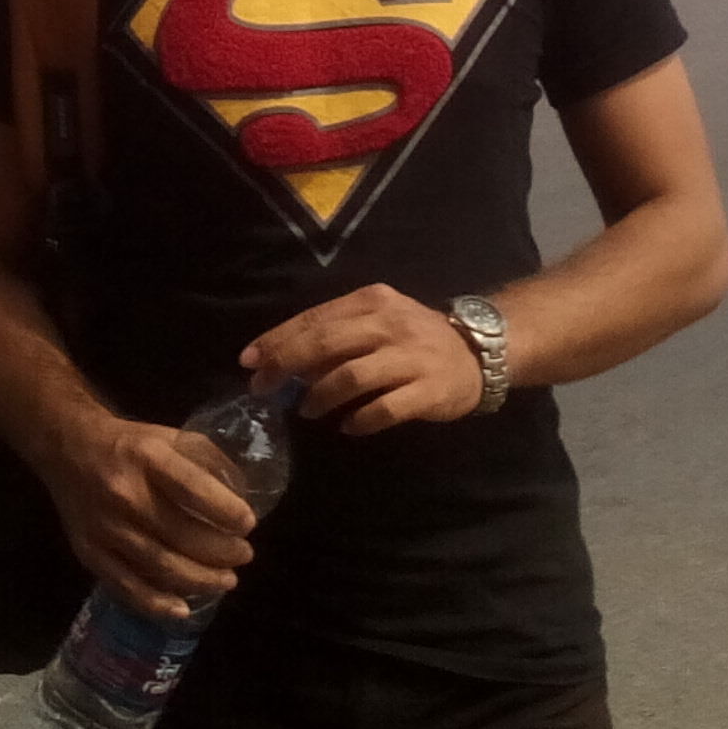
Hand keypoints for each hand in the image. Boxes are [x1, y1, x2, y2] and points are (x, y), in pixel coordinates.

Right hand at [35, 412, 255, 621]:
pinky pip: (126, 587)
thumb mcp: (170, 436)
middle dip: (221, 552)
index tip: (249, 524)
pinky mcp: (89, 553)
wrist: (68, 448)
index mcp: (148, 457)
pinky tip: (183, 609)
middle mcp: (124, 493)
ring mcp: (104, 528)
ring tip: (227, 580)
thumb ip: (207, 461)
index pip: (193, 489)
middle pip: (181, 535)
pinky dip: (157, 604)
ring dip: (200, 580)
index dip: (226, 511)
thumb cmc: (130, 444)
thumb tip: (241, 496)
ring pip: (159, 566)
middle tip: (244, 555)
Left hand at [242, 284, 484, 436]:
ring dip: (321, 395)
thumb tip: (287, 363)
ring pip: (353, 375)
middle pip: (327, 343)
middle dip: (287, 366)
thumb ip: (337, 335)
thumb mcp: (377, 320)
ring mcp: (411, 357)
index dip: (278, 340)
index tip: (248, 361)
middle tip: (262, 389)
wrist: (478, 351)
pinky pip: (386, 408)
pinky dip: (361, 419)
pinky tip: (347, 427)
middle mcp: (390, 324)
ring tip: (305, 411)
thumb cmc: (415, 336)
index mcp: (372, 301)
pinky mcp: (428, 390)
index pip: (315, 318)